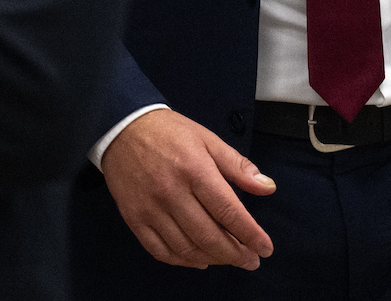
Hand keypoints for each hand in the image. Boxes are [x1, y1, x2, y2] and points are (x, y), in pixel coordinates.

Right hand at [100, 109, 276, 270]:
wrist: (122, 129)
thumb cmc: (170, 133)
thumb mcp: (209, 140)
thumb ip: (238, 166)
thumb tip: (268, 187)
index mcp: (195, 169)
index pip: (228, 211)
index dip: (250, 234)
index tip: (265, 249)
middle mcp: (171, 192)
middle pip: (208, 236)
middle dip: (235, 254)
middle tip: (251, 261)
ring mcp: (150, 208)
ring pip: (186, 248)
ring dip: (212, 259)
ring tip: (229, 259)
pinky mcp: (134, 218)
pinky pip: (160, 250)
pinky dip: (182, 261)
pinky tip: (199, 261)